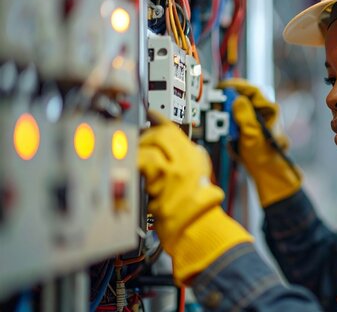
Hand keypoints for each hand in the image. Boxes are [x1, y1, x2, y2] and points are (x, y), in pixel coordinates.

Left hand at [138, 110, 252, 284]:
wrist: (197, 228)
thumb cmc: (196, 210)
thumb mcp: (199, 177)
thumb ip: (188, 160)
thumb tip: (174, 147)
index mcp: (196, 158)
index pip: (176, 130)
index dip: (160, 119)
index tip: (151, 113)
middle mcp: (187, 162)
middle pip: (162, 135)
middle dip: (146, 137)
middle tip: (139, 144)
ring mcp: (174, 173)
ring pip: (151, 149)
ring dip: (138, 152)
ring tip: (135, 161)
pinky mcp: (161, 186)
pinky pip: (143, 166)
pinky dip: (135, 165)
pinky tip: (133, 171)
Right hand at [218, 79, 301, 206]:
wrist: (264, 170)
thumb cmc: (264, 154)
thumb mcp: (252, 135)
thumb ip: (245, 116)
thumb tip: (238, 100)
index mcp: (269, 109)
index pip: (252, 90)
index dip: (237, 86)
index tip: (223, 87)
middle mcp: (262, 111)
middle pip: (243, 96)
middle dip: (229, 99)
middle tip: (217, 103)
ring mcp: (254, 118)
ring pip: (237, 107)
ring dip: (227, 111)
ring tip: (220, 118)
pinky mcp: (246, 125)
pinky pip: (234, 118)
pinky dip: (228, 121)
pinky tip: (225, 128)